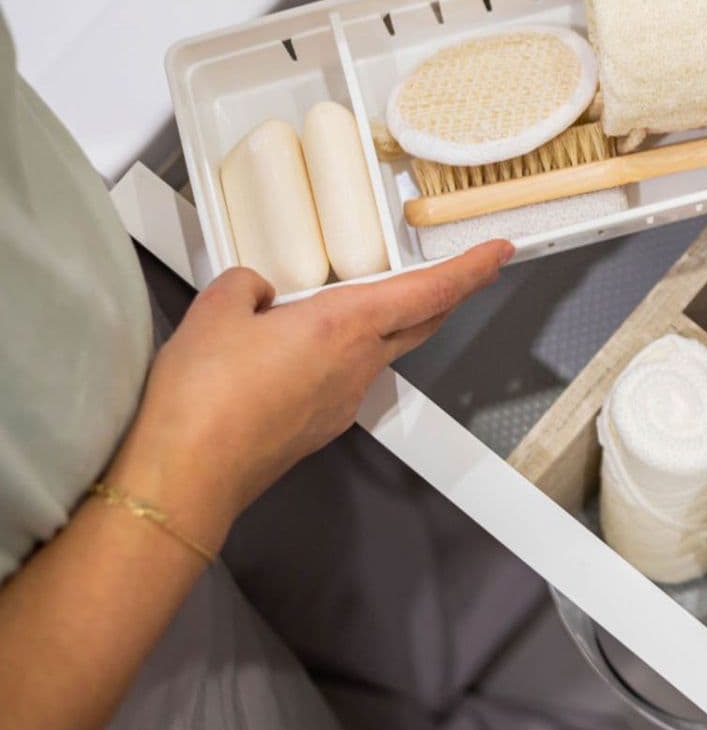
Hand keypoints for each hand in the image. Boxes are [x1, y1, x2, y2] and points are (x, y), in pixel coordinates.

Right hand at [104, 240, 513, 549]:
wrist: (186, 478)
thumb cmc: (204, 400)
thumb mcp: (216, 311)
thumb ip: (246, 286)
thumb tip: (256, 290)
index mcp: (345, 326)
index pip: (430, 291)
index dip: (470, 269)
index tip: (498, 252)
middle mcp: (357, 365)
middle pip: (418, 322)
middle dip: (443, 294)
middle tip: (456, 272)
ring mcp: (342, 401)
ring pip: (377, 351)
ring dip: (377, 326)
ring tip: (336, 304)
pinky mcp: (319, 426)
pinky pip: (340, 379)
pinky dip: (334, 357)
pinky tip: (292, 353)